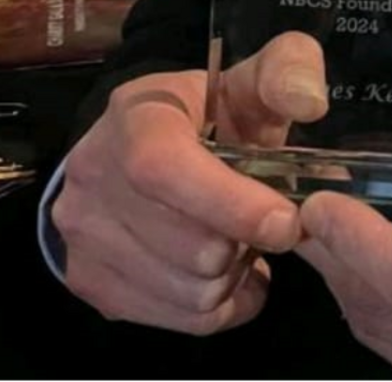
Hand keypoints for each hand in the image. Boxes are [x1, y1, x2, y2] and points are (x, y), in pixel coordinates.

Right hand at [49, 31, 329, 332]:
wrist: (134, 150)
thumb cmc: (208, 117)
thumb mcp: (250, 81)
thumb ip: (289, 71)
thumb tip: (308, 101)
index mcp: (134, 117)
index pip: (164, 170)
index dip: (232, 205)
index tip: (286, 221)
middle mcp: (92, 176)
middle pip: (192, 248)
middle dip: (245, 242)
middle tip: (262, 224)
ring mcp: (82, 235)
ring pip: (191, 293)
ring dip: (233, 278)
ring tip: (239, 244)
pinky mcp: (90, 282)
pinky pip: (180, 321)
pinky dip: (218, 307)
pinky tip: (223, 274)